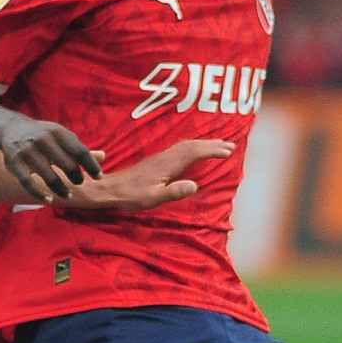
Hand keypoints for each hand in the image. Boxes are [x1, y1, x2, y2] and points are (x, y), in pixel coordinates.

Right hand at [0, 115, 102, 201]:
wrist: (9, 129)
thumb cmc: (43, 136)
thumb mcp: (61, 137)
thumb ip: (79, 148)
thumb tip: (104, 157)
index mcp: (58, 132)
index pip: (80, 151)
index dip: (91, 166)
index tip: (99, 177)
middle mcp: (43, 140)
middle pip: (67, 164)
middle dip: (77, 177)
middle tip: (79, 182)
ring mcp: (28, 152)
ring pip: (49, 177)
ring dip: (61, 189)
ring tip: (67, 194)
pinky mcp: (15, 164)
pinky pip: (29, 183)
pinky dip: (40, 193)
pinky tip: (49, 199)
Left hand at [59, 139, 235, 210]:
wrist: (110, 189)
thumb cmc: (131, 196)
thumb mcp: (153, 198)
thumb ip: (174, 192)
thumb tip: (194, 186)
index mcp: (168, 164)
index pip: (195, 152)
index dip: (213, 150)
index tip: (229, 151)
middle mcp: (165, 157)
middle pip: (193, 145)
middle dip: (213, 144)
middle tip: (231, 145)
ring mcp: (160, 158)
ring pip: (186, 145)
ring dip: (204, 144)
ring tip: (218, 146)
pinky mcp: (156, 161)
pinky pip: (180, 149)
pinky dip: (193, 147)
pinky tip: (194, 151)